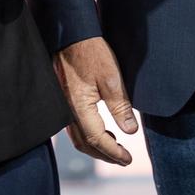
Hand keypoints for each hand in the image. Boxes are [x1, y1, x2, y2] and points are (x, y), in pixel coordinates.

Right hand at [54, 37, 137, 165]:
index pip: (97, 139)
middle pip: (85, 144)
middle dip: (105, 154)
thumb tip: (130, 131)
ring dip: (96, 146)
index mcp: (79, 107)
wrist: (70, 35)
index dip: (113, 152)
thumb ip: (120, 106)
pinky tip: (101, 129)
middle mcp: (68, 111)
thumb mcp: (111, 78)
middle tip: (123, 159)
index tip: (127, 159)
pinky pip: (74, 127)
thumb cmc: (91, 53)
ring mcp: (63, 106)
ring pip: (78, 137)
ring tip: (115, 146)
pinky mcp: (63, 100)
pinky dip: (88, 135)